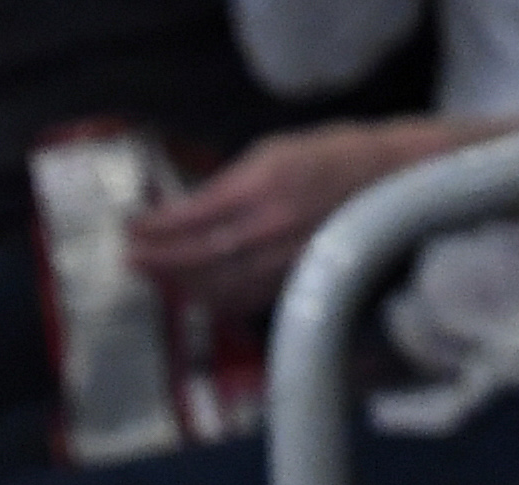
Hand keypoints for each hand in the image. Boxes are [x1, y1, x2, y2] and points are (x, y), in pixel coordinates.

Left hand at [125, 123, 458, 313]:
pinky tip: (192, 295)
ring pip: (215, 286)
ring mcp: (280, 261)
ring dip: (178, 286)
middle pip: (196, 259)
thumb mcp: (274, 151)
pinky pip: (241, 300)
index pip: (192, 217)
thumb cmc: (330, 155)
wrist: (389, 180)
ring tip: (153, 279)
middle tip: (129, 263)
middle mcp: (267, 228)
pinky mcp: (292, 282)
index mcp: (261, 186)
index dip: (156, 230)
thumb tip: (186, 212)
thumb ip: (228, 183)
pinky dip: (211, 300)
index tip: (129, 232)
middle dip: (157, 263)